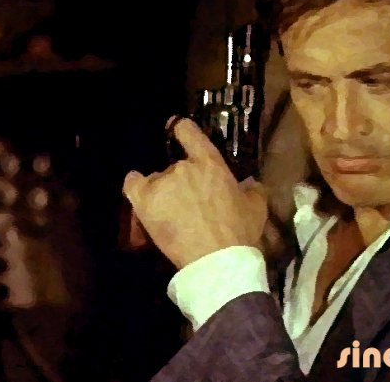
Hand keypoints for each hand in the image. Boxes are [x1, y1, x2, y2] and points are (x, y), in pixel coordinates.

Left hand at [122, 118, 267, 268]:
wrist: (217, 261)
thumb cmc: (239, 233)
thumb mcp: (256, 207)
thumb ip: (253, 189)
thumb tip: (250, 182)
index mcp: (210, 163)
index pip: (189, 132)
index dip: (181, 129)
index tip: (178, 130)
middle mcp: (183, 167)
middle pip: (176, 164)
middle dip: (182, 179)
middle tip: (190, 201)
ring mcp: (161, 183)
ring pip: (157, 179)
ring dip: (164, 191)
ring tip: (171, 212)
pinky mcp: (144, 202)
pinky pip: (132, 185)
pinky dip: (135, 185)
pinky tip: (140, 193)